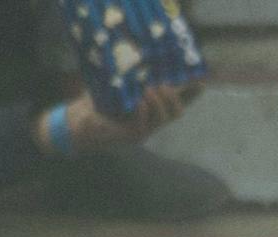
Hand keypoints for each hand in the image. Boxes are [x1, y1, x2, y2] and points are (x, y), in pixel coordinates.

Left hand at [52, 83, 200, 154]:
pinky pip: (144, 124)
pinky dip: (144, 110)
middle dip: (174, 98)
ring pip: (163, 119)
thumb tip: (132, 57)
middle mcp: (150, 123)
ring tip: (149, 89)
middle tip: (164, 85)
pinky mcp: (130, 136)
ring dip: (159, 102)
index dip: (190, 95)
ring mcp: (142, 131)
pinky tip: (139, 102)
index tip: (201, 82)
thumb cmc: (94, 105)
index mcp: (149, 111)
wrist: (76, 125)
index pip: (174, 103)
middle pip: (176, 113)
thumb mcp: (112, 88)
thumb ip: (126, 79)